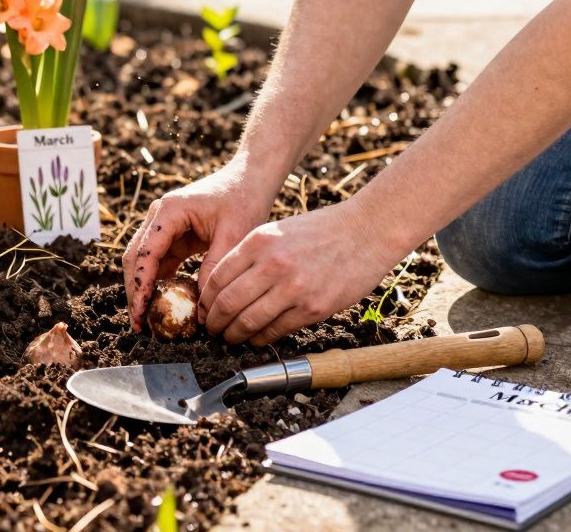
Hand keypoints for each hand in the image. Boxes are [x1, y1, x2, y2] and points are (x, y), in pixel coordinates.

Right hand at [123, 157, 276, 331]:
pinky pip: (160, 262)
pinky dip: (159, 283)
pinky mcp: (173, 234)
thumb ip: (214, 267)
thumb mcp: (234, 235)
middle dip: (134, 291)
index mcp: (169, 211)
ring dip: (143, 289)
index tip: (141, 312)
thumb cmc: (244, 199)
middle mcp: (159, 216)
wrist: (250, 179)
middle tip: (139, 324)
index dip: (140, 285)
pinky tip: (164, 304)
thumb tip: (200, 305)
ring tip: (146, 320)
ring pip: (143, 262)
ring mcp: (164, 225)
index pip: (145, 253)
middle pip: (135, 258)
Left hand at [199, 200, 402, 345]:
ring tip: (230, 338)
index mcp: (258, 242)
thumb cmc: (319, 231)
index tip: (204, 310)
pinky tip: (256, 338)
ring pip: (248, 322)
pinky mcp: (313, 308)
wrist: (365, 231)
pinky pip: (275, 331)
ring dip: (234, 335)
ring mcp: (293, 288)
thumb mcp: (276, 231)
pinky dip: (260, 339)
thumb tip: (222, 287)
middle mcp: (272, 265)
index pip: (216, 278)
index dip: (206, 301)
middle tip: (212, 329)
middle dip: (214, 322)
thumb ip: (249, 255)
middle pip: (227, 304)